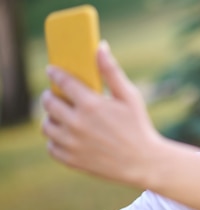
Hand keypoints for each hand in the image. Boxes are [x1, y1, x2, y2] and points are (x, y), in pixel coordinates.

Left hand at [41, 42, 162, 186]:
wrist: (143, 163)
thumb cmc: (138, 126)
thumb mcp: (129, 96)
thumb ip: (111, 71)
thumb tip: (99, 46)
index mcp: (91, 105)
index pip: (62, 82)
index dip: (55, 73)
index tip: (52, 70)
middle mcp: (77, 123)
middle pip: (49, 103)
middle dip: (50, 95)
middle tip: (56, 94)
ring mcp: (72, 143)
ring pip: (47, 125)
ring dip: (52, 118)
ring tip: (62, 116)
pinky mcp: (71, 159)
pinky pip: (51, 146)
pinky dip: (56, 140)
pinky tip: (68, 135)